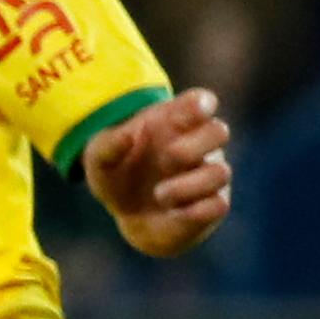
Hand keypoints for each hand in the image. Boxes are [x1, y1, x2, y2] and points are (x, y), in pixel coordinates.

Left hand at [85, 86, 230, 257]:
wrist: (125, 216)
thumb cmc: (116, 175)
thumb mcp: (99, 160)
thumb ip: (108, 145)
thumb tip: (128, 136)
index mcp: (174, 123)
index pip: (201, 102)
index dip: (201, 104)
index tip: (188, 113)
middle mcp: (198, 146)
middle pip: (219, 131)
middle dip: (194, 145)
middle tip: (165, 158)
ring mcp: (208, 174)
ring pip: (220, 172)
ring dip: (188, 185)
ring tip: (159, 194)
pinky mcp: (212, 204)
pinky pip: (219, 205)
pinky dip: (196, 211)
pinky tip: (173, 211)